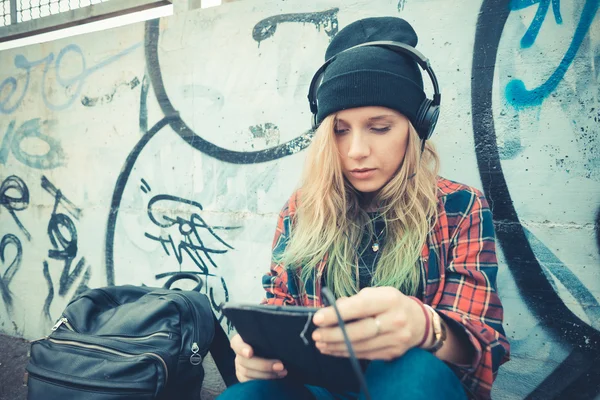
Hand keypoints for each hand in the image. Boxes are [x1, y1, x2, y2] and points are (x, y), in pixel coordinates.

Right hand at [230, 334, 287, 382]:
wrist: (265, 351)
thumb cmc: (266, 341)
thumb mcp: (265, 337)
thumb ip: (266, 338)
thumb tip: (278, 339)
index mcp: (240, 340)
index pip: (237, 344)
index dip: (242, 349)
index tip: (250, 353)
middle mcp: (238, 354)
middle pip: (245, 361)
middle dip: (264, 365)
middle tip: (280, 366)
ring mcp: (239, 366)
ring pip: (247, 373)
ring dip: (267, 374)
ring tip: (282, 372)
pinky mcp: (242, 377)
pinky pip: (248, 382)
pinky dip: (262, 382)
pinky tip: (275, 379)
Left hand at [311, 287, 427, 360]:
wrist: (419, 322)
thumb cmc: (390, 303)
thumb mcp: (377, 293)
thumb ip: (355, 300)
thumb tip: (332, 309)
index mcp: (390, 299)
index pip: (360, 307)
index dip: (337, 313)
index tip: (317, 318)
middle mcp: (396, 320)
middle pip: (360, 331)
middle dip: (334, 334)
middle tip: (316, 335)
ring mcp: (396, 339)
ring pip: (361, 346)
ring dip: (337, 346)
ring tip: (320, 343)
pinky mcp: (393, 353)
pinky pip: (365, 355)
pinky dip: (347, 353)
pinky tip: (334, 349)